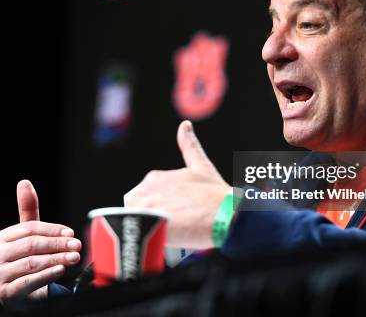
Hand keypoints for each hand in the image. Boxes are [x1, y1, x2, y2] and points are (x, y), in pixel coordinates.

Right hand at [0, 180, 80, 305]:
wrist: (23, 295)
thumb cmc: (28, 261)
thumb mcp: (29, 235)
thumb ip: (28, 210)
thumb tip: (24, 182)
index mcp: (2, 238)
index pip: (30, 228)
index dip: (53, 229)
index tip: (71, 233)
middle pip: (32, 244)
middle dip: (57, 244)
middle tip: (77, 245)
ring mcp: (0, 275)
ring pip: (32, 262)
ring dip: (56, 259)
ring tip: (74, 257)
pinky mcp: (7, 293)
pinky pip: (28, 282)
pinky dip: (46, 275)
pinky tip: (60, 270)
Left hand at [125, 120, 230, 248]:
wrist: (227, 214)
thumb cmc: (216, 195)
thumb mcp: (201, 166)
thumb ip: (189, 145)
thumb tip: (185, 124)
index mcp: (155, 178)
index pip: (144, 199)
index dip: (158, 211)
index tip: (174, 218)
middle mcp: (147, 189)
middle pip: (138, 212)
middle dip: (151, 219)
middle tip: (174, 228)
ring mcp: (147, 206)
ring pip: (138, 223)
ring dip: (150, 229)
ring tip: (171, 236)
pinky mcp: (150, 224)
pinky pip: (141, 235)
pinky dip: (148, 239)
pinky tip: (164, 241)